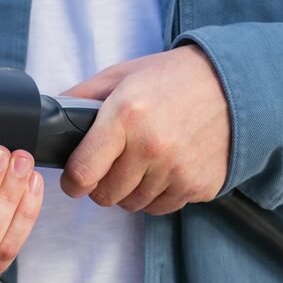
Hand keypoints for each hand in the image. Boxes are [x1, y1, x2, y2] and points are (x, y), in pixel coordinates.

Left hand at [59, 44, 229, 214]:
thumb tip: (49, 114)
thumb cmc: (173, 78)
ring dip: (131, 190)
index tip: (75, 180)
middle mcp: (152, 146)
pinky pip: (163, 207)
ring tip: (142, 163)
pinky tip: (165, 169)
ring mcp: (178, 170)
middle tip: (113, 165)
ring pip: (134, 205)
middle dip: (103, 185)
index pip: (83, 173)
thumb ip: (82, 96)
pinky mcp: (200, 185)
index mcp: (126, 116)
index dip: (73, 182)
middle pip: (106, 196)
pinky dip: (159, 194)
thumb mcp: (124, 75)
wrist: (233, 85)